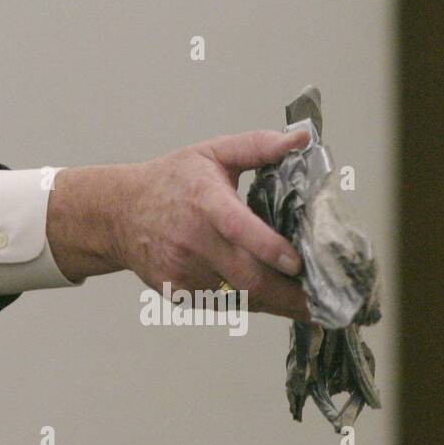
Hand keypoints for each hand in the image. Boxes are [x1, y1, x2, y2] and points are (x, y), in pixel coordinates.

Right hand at [46, 129, 312, 320]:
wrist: (117, 214)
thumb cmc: (171, 181)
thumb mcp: (211, 153)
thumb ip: (257, 146)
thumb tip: (300, 138)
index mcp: (204, 202)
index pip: (237, 228)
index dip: (268, 247)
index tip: (297, 263)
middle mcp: (192, 240)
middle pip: (246, 278)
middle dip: (289, 297)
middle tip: (326, 305)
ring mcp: (182, 271)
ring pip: (239, 296)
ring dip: (274, 301)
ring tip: (306, 303)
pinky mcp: (177, 293)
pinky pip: (222, 303)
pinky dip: (247, 301)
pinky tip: (265, 294)